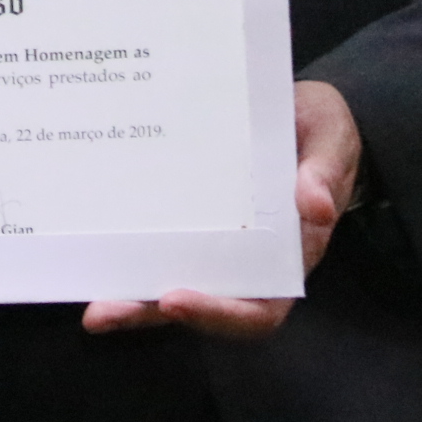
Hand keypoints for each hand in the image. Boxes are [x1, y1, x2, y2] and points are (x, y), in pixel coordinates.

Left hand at [83, 79, 363, 341]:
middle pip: (200, 305)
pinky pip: (157, 246)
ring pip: (169, 283)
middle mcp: (246, 260)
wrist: (296, 107)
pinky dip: (126, 256)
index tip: (175, 299)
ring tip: (89, 306)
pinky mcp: (188, 220)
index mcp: (287, 254)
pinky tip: (90, 254)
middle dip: (149, 314)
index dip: (219, 313)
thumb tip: (316, 207)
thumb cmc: (317, 129)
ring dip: (130, 298)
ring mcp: (213, 244)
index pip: (258, 307)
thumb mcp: (332, 138)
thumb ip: (326, 170)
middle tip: (102, 313)